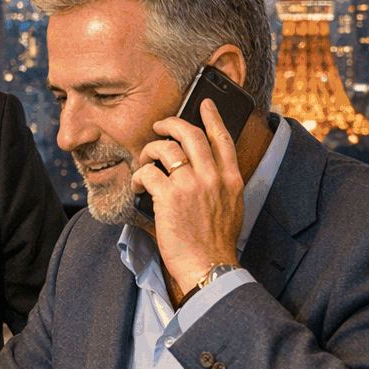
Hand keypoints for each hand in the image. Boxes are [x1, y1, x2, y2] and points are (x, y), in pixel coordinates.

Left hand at [131, 98, 243, 292]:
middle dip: (171, 124)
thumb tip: (204, 170)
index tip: (205, 103)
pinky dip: (138, 176)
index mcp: (230, 179)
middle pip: (190, 133)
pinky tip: (137, 185)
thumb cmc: (215, 242)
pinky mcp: (169, 195)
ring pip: (165, 148)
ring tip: (143, 161)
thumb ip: (220, 185)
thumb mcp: (231, 207)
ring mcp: (191, 184)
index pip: (222, 138)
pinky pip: (147, 172)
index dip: (212, 117)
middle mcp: (212, 177)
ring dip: (149, 151)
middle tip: (160, 127)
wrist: (208, 265)